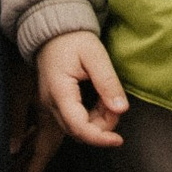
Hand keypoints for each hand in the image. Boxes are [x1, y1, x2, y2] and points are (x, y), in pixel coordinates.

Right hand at [33, 30, 128, 158]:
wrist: (53, 32)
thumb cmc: (73, 39)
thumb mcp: (95, 56)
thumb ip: (108, 83)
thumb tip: (121, 109)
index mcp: (60, 92)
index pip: (79, 127)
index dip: (100, 138)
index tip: (118, 140)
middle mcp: (51, 103)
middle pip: (78, 131)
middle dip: (102, 126)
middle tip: (116, 105)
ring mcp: (50, 104)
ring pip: (77, 127)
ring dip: (98, 121)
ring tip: (108, 98)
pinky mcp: (54, 103)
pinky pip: (74, 119)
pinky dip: (91, 116)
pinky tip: (99, 100)